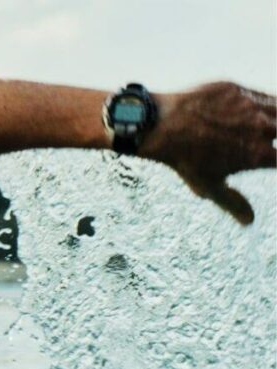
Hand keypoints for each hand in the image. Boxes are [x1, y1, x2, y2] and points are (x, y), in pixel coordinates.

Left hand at [142, 82, 275, 224]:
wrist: (160, 125)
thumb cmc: (184, 159)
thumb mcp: (208, 186)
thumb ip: (233, 203)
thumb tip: (249, 221)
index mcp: (259, 155)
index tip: (271, 161)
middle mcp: (262, 128)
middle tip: (265, 145)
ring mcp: (251, 106)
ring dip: (276, 120)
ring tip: (269, 127)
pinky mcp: (238, 89)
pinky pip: (262, 95)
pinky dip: (267, 103)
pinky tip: (262, 111)